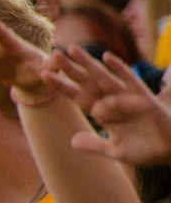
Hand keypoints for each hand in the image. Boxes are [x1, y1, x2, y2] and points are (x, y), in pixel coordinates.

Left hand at [45, 49, 170, 165]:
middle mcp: (111, 102)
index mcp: (102, 113)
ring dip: (89, 64)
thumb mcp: (113, 150)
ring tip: (73, 49)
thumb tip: (72, 141)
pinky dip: (119, 69)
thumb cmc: (144, 150)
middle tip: (53, 54)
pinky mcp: (142, 98)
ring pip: (103, 77)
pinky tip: (107, 57)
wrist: (169, 152)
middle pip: (86, 82)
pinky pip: (129, 80)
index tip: (44, 74)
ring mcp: (126, 98)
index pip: (77, 96)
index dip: (62, 85)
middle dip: (71, 69)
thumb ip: (93, 145)